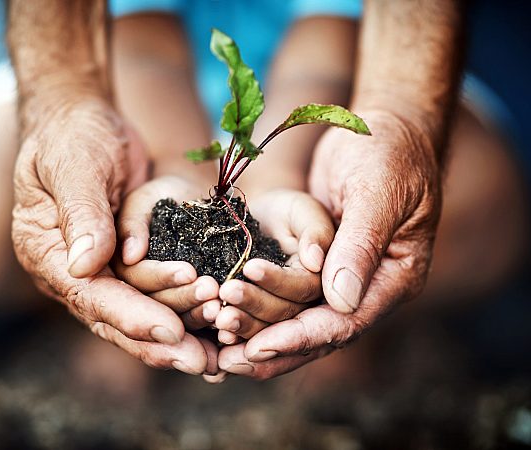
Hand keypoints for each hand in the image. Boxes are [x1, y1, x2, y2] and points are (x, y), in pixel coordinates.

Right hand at [12, 98, 214, 374]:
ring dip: (179, 333)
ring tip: (218, 353)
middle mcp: (71, 272)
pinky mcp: (126, 265)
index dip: (131, 316)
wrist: (84, 123)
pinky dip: (182, 314)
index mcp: (47, 253)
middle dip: (160, 342)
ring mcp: (100, 271)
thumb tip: (85, 266)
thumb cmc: (73, 136)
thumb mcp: (75, 166)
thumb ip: (81, 214)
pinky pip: (155, 297)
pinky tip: (213, 332)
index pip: (90, 295)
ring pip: (139, 314)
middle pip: (115, 319)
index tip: (171, 332)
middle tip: (203, 363)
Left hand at [219, 110, 441, 378]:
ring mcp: (345, 277)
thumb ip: (360, 245)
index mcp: (395, 277)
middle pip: (320, 333)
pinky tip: (228, 321)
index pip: (346, 321)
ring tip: (220, 351)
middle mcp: (370, 287)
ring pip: (301, 320)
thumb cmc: (388, 151)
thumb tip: (340, 302)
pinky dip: (261, 309)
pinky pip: (290, 296)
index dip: (301, 337)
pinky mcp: (320, 265)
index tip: (259, 348)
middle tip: (227, 363)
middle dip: (274, 347)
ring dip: (261, 334)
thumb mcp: (377, 193)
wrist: (382, 128)